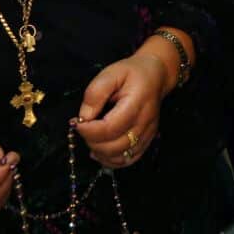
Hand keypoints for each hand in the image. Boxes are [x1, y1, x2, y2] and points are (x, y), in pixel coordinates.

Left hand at [75, 54, 165, 168]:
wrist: (156, 76)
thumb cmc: (131, 73)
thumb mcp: (110, 73)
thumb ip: (95, 94)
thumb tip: (83, 117)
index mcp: (136, 103)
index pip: (110, 128)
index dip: (89, 130)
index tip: (77, 123)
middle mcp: (145, 122)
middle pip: (115, 146)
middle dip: (92, 142)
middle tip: (84, 129)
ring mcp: (148, 134)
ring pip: (122, 156)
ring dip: (100, 152)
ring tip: (91, 138)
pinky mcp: (148, 140)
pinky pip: (129, 159)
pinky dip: (112, 160)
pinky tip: (101, 150)